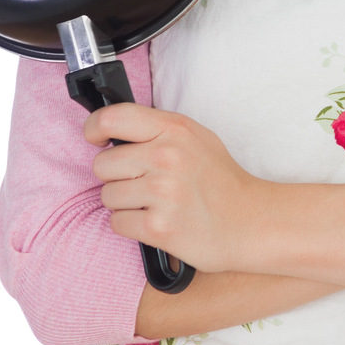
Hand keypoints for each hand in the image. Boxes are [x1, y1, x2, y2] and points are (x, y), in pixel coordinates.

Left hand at [84, 103, 268, 273]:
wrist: (250, 221)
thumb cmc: (221, 180)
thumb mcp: (196, 138)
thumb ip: (158, 129)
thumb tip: (114, 130)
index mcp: (174, 129)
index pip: (112, 118)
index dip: (94, 128)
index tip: (96, 139)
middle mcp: (166, 156)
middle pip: (102, 164)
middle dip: (115, 176)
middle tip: (141, 181)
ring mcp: (162, 192)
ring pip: (107, 196)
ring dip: (123, 203)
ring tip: (153, 203)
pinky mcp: (158, 227)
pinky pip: (117, 223)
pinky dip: (131, 225)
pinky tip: (154, 220)